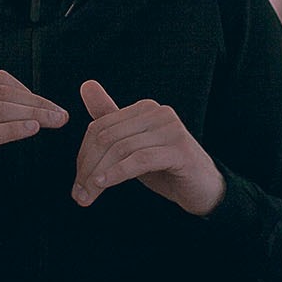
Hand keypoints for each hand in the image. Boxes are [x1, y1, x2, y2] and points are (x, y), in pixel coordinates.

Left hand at [72, 79, 224, 215]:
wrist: (203, 190)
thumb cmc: (166, 168)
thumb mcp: (133, 146)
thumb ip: (109, 119)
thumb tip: (86, 85)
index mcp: (145, 108)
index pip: (100, 126)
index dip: (83, 155)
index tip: (77, 183)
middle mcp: (158, 112)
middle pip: (107, 137)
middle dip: (88, 167)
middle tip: (79, 194)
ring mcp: (170, 130)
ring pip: (121, 149)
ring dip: (98, 176)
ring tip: (87, 196)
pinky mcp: (179, 150)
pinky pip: (140, 159)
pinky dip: (118, 172)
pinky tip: (104, 184)